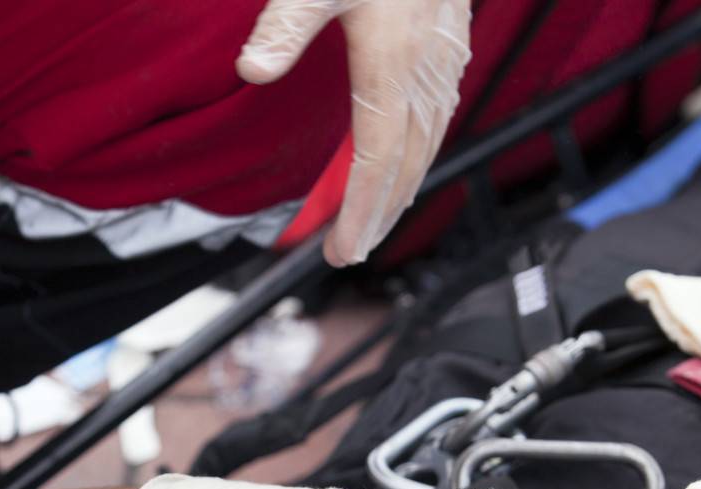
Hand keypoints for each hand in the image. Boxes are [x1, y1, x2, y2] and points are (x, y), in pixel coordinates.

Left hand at [238, 0, 471, 266]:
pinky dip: (417, 154)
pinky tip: (404, 161)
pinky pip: (436, 119)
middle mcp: (426, 74)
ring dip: (400, 191)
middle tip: (351, 254)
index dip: (361, 214)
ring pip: (427, 147)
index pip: (377, 163)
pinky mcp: (449, 48)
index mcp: (393, 68)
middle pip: (407, 168)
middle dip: (380, 217)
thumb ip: (285, 23)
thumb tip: (251, 69)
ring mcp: (443, 63)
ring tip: (374, 222)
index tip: (343, 252)